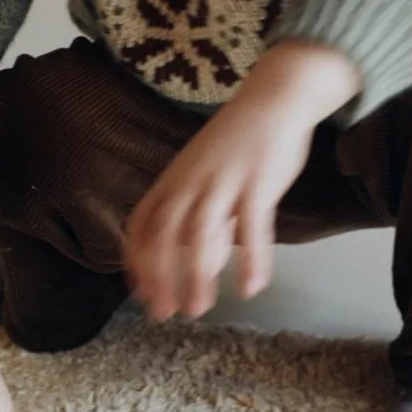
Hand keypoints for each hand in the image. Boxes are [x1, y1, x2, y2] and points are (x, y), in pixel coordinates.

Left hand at [125, 41, 360, 320]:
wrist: (275, 96)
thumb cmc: (239, 144)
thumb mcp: (206, 179)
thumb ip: (202, 220)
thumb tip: (204, 266)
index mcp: (172, 181)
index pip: (140, 226)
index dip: (136, 263)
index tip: (141, 295)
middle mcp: (190, 183)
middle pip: (163, 236)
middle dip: (160, 279)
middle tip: (164, 314)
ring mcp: (222, 181)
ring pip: (199, 236)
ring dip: (195, 278)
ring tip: (198, 310)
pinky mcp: (258, 181)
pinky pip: (252, 227)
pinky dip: (251, 260)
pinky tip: (252, 288)